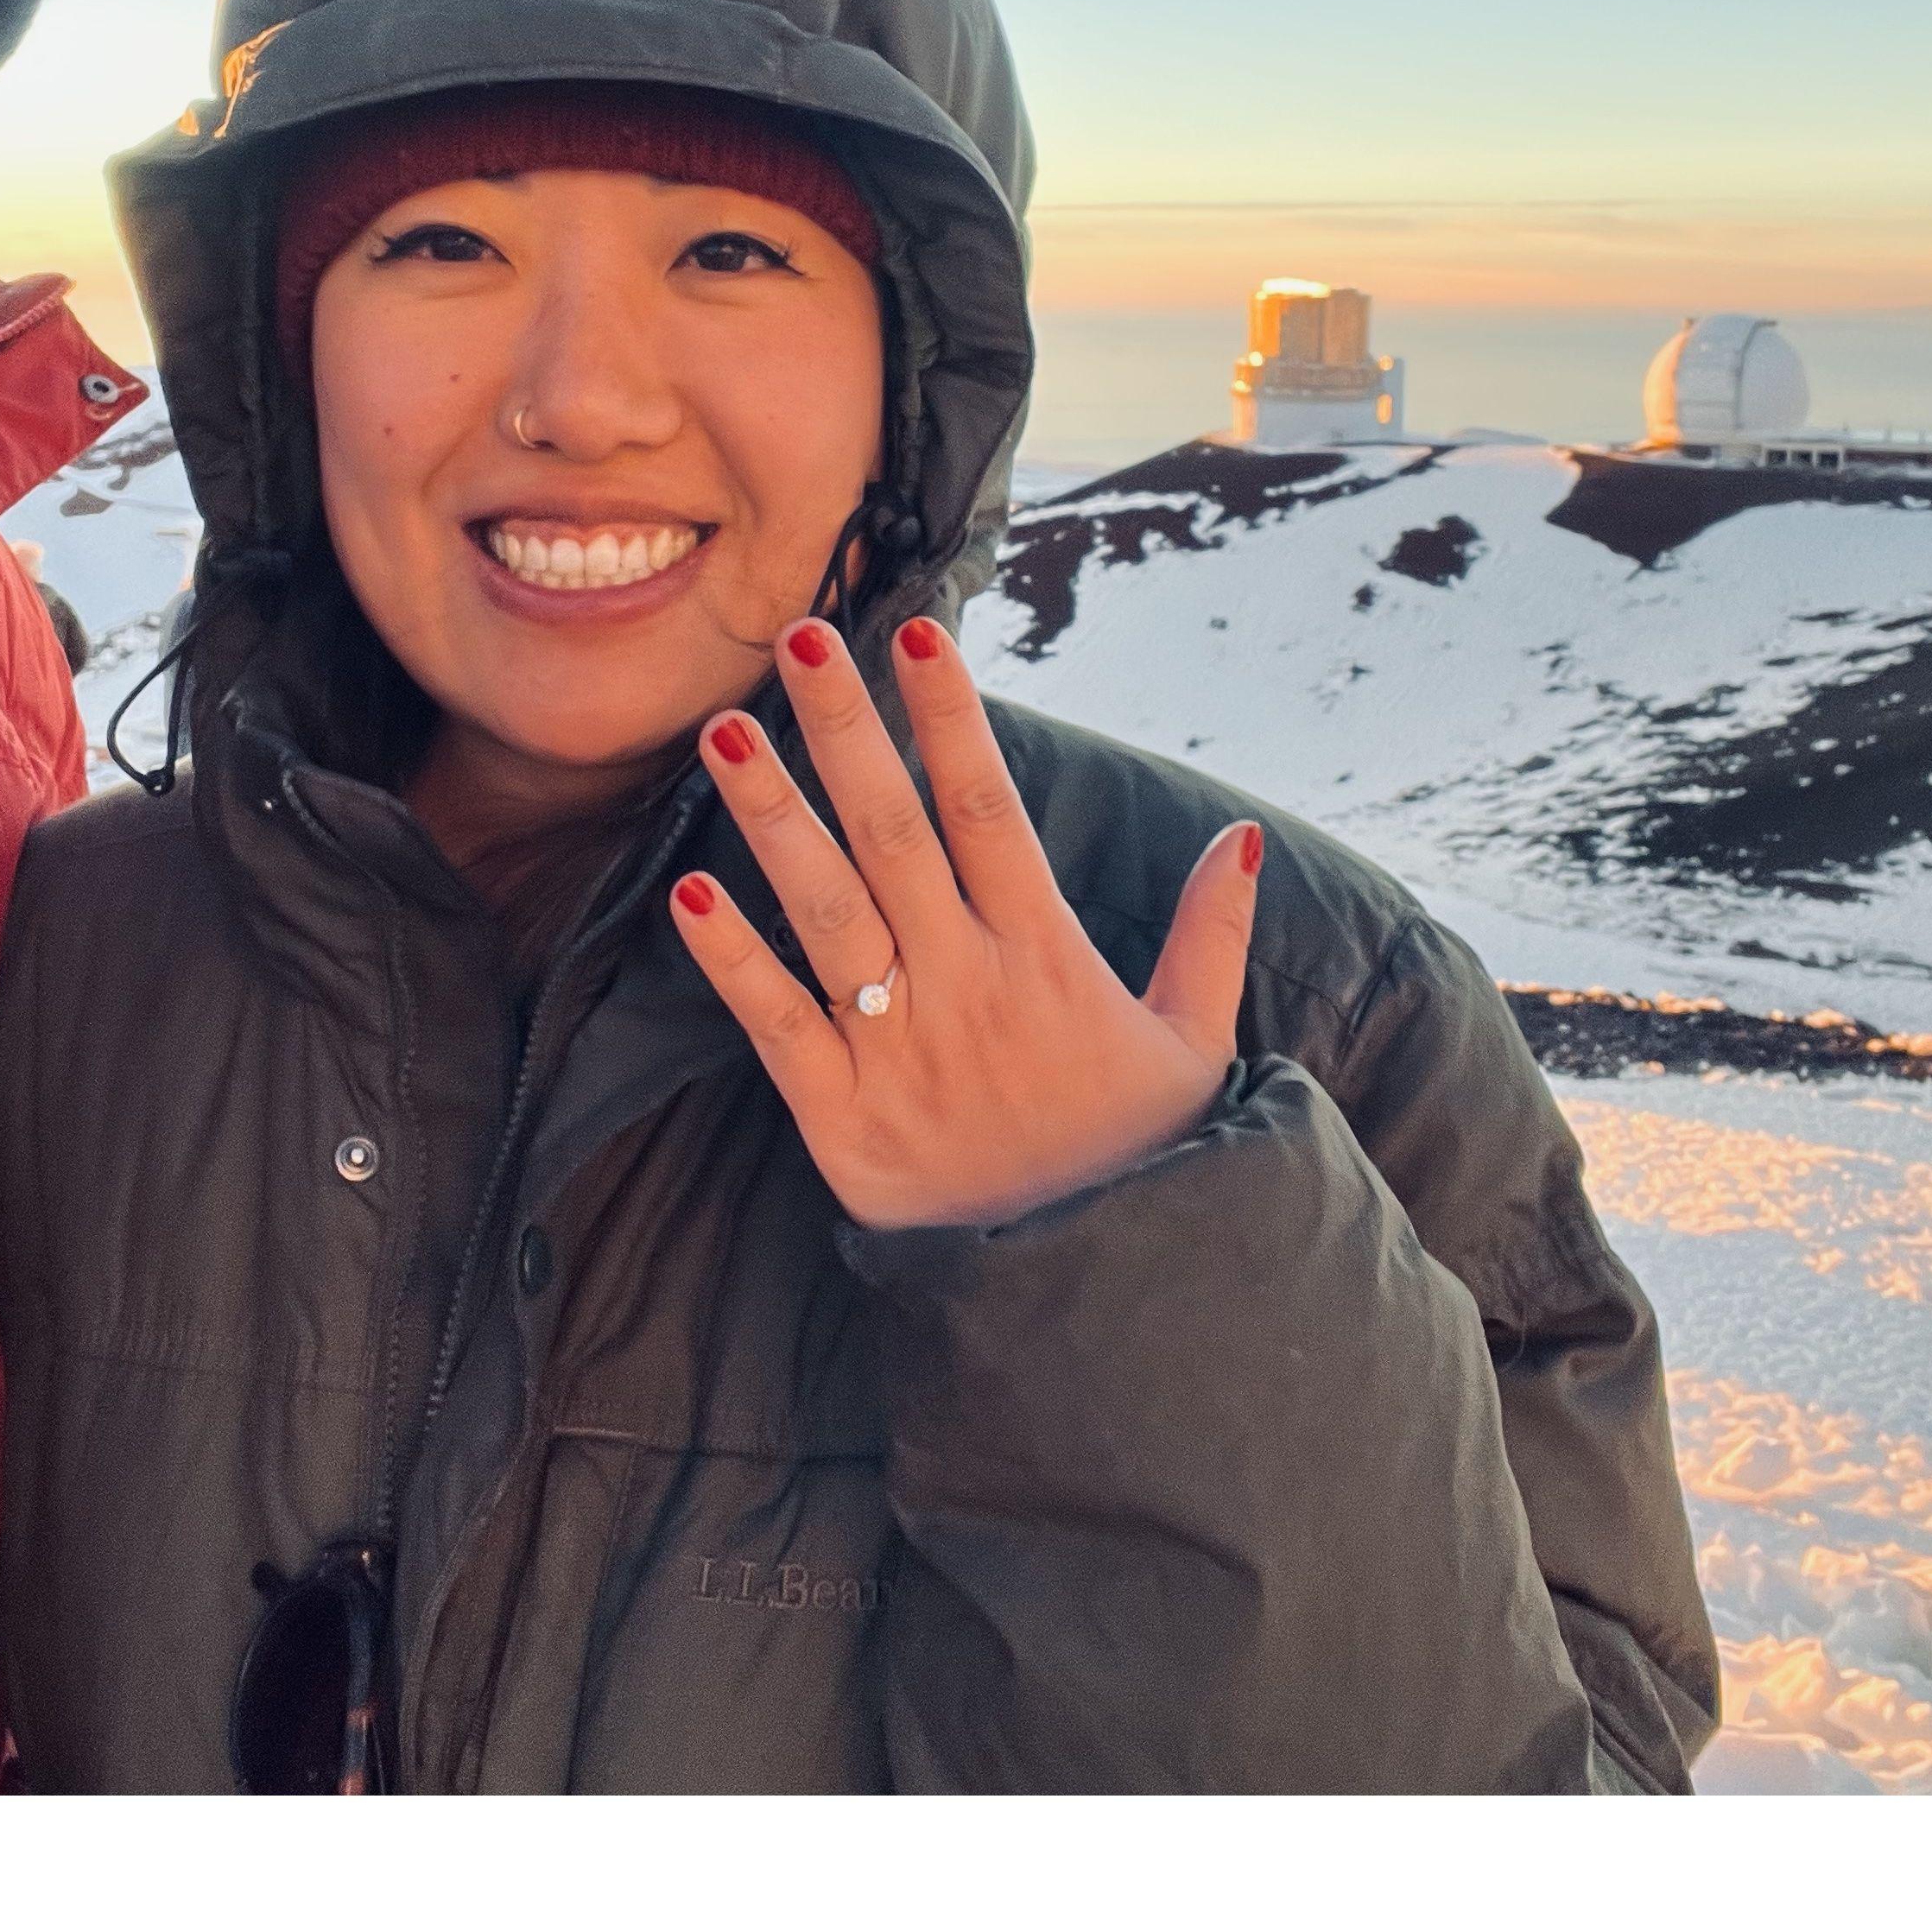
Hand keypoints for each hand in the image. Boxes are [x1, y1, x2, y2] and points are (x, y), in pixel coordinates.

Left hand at [671, 612, 1261, 1231]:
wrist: (1096, 1298)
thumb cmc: (1138, 1160)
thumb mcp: (1196, 1047)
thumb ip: (1212, 937)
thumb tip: (1242, 842)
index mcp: (1044, 958)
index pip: (987, 809)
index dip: (950, 718)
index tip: (916, 633)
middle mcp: (965, 987)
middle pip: (894, 833)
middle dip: (845, 730)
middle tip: (800, 637)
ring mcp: (899, 1050)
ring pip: (826, 912)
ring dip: (774, 818)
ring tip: (725, 733)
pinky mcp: (843, 1121)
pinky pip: (778, 1027)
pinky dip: (733, 964)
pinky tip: (689, 893)